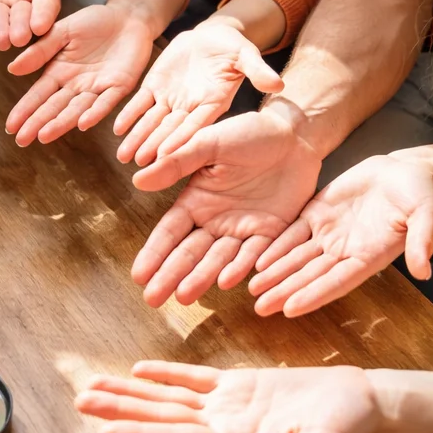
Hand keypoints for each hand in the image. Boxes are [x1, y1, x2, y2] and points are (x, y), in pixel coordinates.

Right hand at [5, 2, 155, 145]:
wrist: (128, 16)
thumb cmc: (94, 22)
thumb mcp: (62, 31)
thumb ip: (40, 51)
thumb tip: (12, 69)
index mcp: (59, 72)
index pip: (38, 95)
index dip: (25, 110)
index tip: (10, 126)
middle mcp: (76, 85)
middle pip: (54, 107)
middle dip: (37, 123)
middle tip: (21, 140)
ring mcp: (97, 88)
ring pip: (76, 109)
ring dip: (61, 123)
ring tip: (44, 136)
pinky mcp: (119, 86)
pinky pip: (106, 102)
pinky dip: (95, 113)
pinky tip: (82, 123)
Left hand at [76, 361, 380, 432]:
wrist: (365, 406)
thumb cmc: (345, 432)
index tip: (103, 431)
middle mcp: (222, 430)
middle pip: (161, 419)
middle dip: (120, 411)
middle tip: (79, 401)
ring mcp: (228, 409)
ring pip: (168, 400)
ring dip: (131, 394)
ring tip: (93, 386)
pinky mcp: (240, 387)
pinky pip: (194, 381)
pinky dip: (166, 376)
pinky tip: (139, 372)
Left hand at [114, 20, 283, 166]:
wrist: (212, 36)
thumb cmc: (233, 47)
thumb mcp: (247, 55)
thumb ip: (257, 71)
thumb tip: (278, 85)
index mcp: (213, 105)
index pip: (197, 126)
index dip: (183, 140)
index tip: (169, 155)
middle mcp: (190, 108)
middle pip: (171, 130)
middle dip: (155, 146)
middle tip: (140, 164)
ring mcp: (171, 99)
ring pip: (152, 121)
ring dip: (138, 137)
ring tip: (123, 156)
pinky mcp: (155, 86)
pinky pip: (140, 103)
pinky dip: (129, 114)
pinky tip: (116, 128)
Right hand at [130, 105, 322, 306]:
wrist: (294, 135)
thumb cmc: (248, 133)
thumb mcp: (208, 143)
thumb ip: (177, 163)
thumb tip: (138, 179)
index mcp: (196, 200)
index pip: (170, 232)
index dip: (155, 253)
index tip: (139, 275)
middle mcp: (215, 220)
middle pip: (189, 253)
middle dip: (170, 276)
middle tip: (153, 299)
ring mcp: (242, 230)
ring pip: (218, 259)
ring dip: (201, 278)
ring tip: (183, 296)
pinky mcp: (271, 233)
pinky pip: (254, 254)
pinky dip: (241, 267)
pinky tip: (226, 281)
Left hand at [250, 153, 432, 317]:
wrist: (405, 171)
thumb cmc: (420, 195)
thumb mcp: (425, 215)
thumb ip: (421, 241)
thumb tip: (425, 272)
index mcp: (370, 256)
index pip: (337, 281)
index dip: (314, 295)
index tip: (290, 309)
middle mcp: (345, 251)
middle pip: (310, 276)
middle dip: (285, 292)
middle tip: (260, 308)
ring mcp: (329, 234)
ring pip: (297, 258)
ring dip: (275, 274)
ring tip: (252, 289)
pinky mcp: (318, 214)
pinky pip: (293, 233)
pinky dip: (276, 247)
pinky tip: (258, 260)